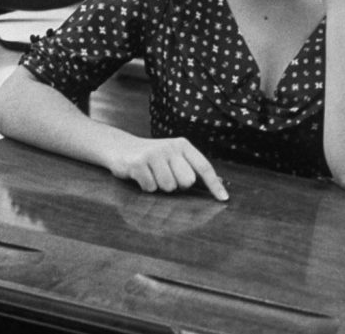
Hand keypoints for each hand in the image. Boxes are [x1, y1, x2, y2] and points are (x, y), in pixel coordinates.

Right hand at [113, 136, 228, 200]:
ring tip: (152, 175)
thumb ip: (192, 167)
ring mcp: (154, 154)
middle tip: (166, 176)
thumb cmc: (153, 157)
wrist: (120, 147)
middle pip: (187, 181)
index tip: (224, 199)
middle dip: (178, 185)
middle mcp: (170, 147)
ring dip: (160, 187)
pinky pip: (151, 188)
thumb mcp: (173, 156)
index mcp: (183, 145)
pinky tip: (141, 177)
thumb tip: (219, 183)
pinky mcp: (138, 162)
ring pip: (169, 187)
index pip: (204, 167)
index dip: (215, 185)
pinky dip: (146, 187)